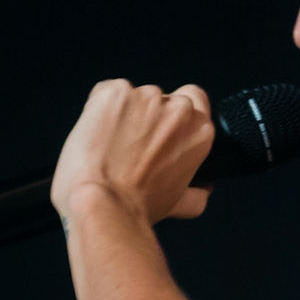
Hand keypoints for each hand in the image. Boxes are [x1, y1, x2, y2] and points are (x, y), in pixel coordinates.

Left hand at [51, 79, 213, 227]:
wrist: (100, 203)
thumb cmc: (136, 207)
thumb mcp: (178, 203)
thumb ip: (196, 193)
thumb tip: (202, 190)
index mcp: (199, 131)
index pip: (195, 98)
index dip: (176, 113)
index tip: (162, 127)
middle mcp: (178, 108)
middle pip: (162, 97)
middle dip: (148, 116)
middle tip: (131, 146)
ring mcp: (145, 96)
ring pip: (133, 96)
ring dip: (124, 113)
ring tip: (111, 145)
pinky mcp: (113, 92)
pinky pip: (106, 93)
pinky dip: (100, 110)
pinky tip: (97, 135)